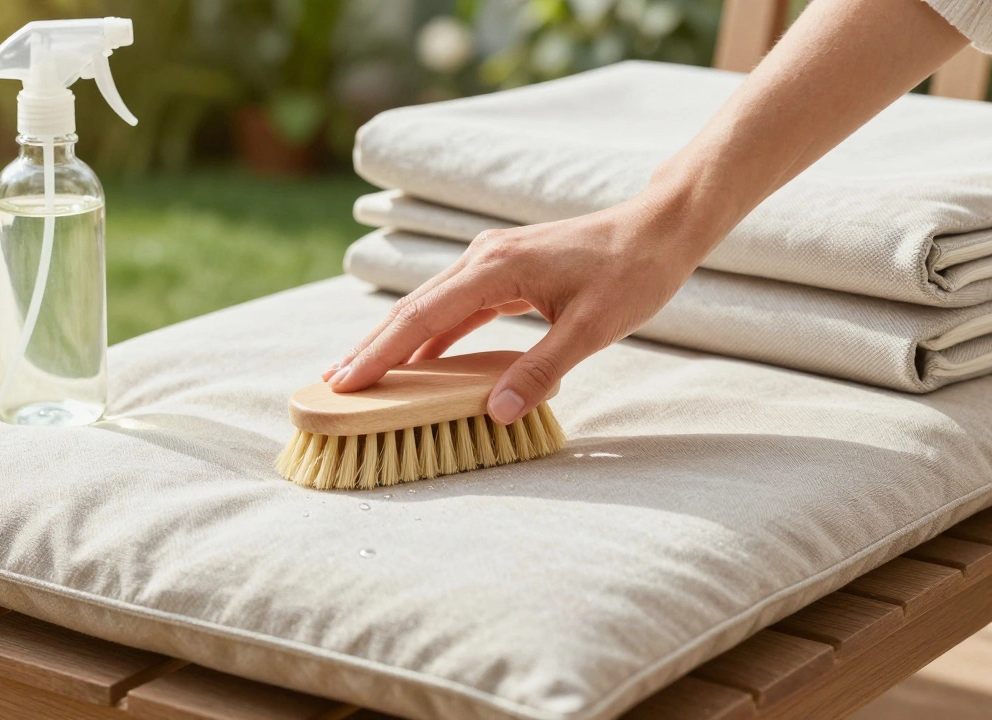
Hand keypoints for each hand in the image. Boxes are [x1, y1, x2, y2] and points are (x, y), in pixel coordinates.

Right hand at [322, 190, 713, 424]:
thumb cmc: (632, 272)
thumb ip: (541, 370)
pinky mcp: (504, 273)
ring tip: (361, 376)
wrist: (658, 229)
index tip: (346, 384)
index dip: (381, 353)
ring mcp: (491, 263)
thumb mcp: (592, 328)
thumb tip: (497, 411)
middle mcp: (483, 259)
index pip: (422, 317)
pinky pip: (454, 308)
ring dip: (395, 342)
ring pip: (429, 307)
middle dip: (371, 349)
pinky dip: (430, 335)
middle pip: (412, 310)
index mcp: (495, 268)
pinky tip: (417, 360)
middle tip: (332, 388)